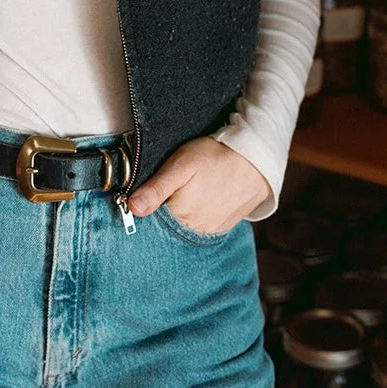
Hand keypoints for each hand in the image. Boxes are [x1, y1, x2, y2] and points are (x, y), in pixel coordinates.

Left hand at [125, 137, 269, 235]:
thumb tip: (132, 209)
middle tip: (170, 188)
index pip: (151, 222)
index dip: (145, 207)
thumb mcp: (180, 166)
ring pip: (185, 226)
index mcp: (180, 217)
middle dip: (162, 211)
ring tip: (186, 191)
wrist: (255, 159)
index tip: (143, 195)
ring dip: (180, 214)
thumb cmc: (215, 157)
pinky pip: (202, 225)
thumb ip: (156, 189)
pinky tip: (198, 198)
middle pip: (168, 226)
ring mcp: (211, 230)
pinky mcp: (222, 225)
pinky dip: (196, 215)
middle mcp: (195, 230)